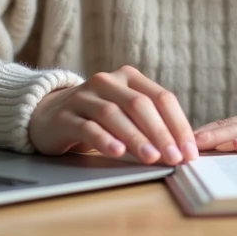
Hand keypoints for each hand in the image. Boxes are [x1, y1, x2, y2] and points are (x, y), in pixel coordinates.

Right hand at [28, 65, 196, 164]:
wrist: (47, 115)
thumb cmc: (96, 116)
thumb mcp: (125, 112)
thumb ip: (150, 123)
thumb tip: (183, 148)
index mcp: (129, 76)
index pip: (161, 97)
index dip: (178, 124)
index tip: (189, 151)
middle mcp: (107, 81)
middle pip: (140, 105)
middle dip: (161, 133)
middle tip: (174, 157)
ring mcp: (84, 96)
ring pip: (114, 115)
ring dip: (136, 138)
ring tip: (151, 158)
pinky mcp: (65, 116)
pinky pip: (88, 127)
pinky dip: (105, 140)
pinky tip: (118, 152)